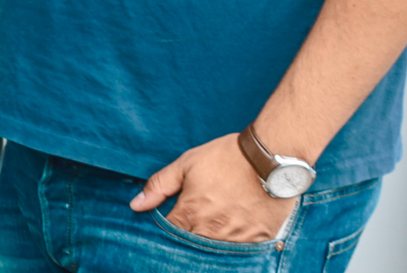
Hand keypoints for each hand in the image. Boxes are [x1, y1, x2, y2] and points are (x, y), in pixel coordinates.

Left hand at [130, 133, 294, 242]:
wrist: (270, 158)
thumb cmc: (225, 158)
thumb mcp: (186, 164)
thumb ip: (159, 186)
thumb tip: (136, 206)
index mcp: (190, 213)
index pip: (169, 233)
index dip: (167, 228)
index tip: (171, 219)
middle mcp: (212, 231)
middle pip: (191, 244)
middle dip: (188, 234)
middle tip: (197, 218)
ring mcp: (236, 238)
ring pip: (215, 249)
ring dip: (210, 239)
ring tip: (216, 219)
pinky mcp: (259, 239)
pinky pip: (240, 249)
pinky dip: (234, 241)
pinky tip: (234, 225)